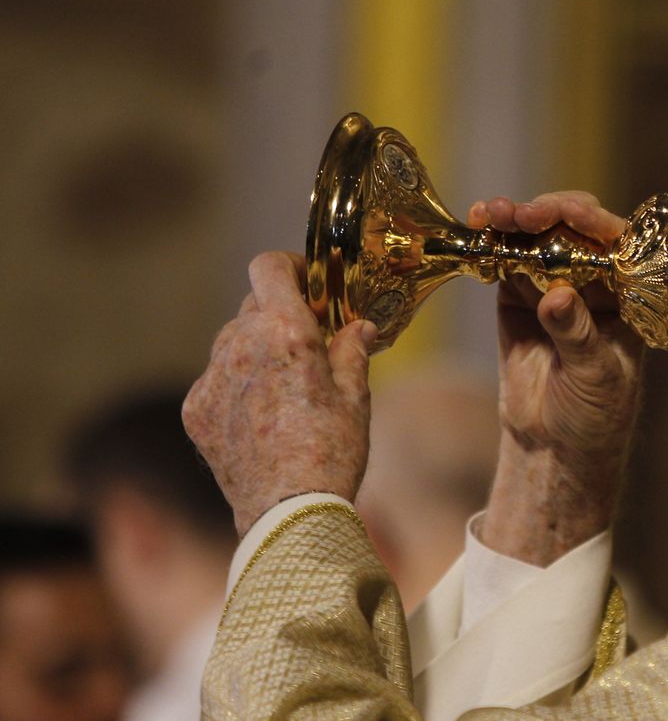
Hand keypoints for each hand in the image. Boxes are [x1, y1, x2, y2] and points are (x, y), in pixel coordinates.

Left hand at [183, 252, 377, 535]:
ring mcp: (212, 379)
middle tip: (307, 338)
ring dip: (256, 348)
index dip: (288, 268)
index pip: (268, 268)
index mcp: (285, 332)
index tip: (307, 283)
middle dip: (279, 313)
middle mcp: (240, 346)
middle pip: (252, 305)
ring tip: (285, 383)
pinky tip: (263, 414)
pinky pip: (215, 378)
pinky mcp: (195, 410)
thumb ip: (352, 350)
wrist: (288, 513)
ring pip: (231, 341)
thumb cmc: (333, 452)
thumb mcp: (356, 396)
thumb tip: (358, 327)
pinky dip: (236, 383)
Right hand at [468, 192, 644, 562]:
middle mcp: (592, 279)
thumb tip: (558, 295)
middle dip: (546, 215)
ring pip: (534, 241)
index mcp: (627, 292)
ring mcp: (551, 284)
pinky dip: (489, 248)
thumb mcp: (596, 376)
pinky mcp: (516, 298)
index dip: (592, 221)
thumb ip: (577, 334)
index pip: (615, 243)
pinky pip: (503, 263)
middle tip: (520, 214)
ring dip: (512, 223)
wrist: (555, 447)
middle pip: (571, 231)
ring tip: (490, 214)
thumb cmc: (596, 413)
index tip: (568, 213)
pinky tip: (477, 233)